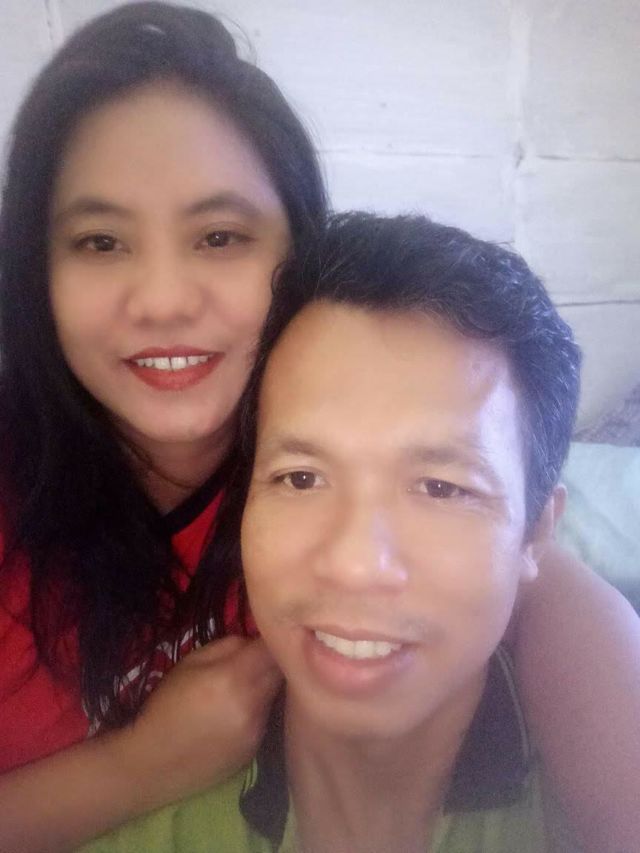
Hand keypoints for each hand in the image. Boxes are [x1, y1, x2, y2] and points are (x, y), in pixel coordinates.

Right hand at [114, 635, 281, 805]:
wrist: (150, 764)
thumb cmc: (165, 706)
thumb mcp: (190, 662)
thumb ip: (229, 645)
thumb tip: (253, 641)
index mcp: (234, 677)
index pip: (273, 648)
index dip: (270, 639)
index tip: (262, 635)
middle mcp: (253, 704)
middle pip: (281, 672)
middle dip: (272, 660)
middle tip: (254, 658)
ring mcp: (257, 730)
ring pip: (275, 696)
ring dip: (266, 686)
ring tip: (241, 687)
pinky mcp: (255, 750)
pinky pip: (265, 718)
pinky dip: (257, 710)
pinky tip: (234, 714)